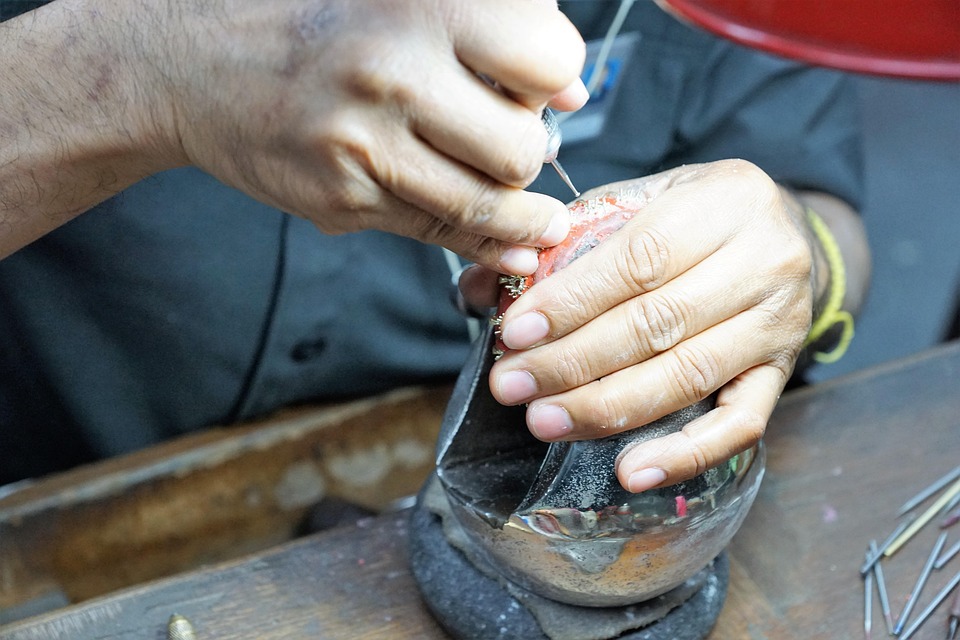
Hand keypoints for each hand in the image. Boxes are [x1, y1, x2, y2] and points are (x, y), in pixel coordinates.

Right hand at [140, 0, 586, 273]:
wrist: (199, 62)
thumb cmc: (317, 22)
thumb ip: (493, 26)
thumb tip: (573, 93)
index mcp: (420, 1)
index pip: (547, 57)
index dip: (553, 73)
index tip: (539, 81)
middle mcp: (392, 70)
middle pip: (524, 143)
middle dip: (529, 145)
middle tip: (509, 134)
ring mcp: (363, 143)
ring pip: (489, 201)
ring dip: (518, 207)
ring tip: (525, 201)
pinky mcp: (344, 200)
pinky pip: (442, 233)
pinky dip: (487, 242)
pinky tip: (509, 239)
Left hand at [471, 160, 819, 490]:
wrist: (784, 232)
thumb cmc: (693, 217)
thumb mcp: (637, 202)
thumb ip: (565, 238)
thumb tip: (484, 287)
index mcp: (724, 200)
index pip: (639, 259)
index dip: (573, 301)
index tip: (516, 331)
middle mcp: (765, 259)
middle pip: (658, 323)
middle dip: (574, 362)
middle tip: (513, 384)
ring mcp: (782, 321)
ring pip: (689, 374)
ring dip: (608, 407)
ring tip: (545, 421)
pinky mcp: (784, 371)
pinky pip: (741, 424)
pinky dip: (685, 455)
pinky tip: (631, 472)